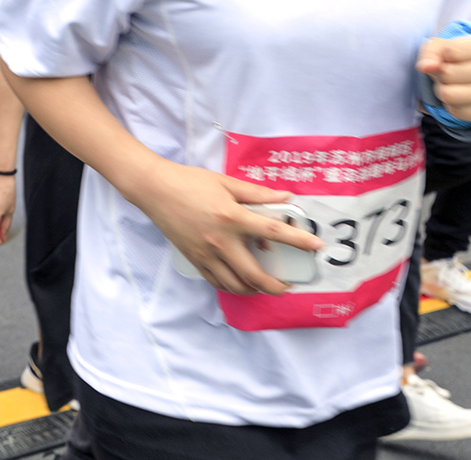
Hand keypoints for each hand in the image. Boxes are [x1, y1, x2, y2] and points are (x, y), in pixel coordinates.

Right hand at [126, 160, 320, 295]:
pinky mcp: (194, 260)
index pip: (273, 232)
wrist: (154, 189)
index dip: (298, 241)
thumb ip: (256, 193)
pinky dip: (232, 286)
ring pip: (235, 285)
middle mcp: (221, 241)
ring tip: (264, 285)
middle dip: (276, 286)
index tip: (316, 247)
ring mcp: (206, 254)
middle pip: (255, 275)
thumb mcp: (225, 182)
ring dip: (254, 290)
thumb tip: (284, 197)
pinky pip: (217, 282)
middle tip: (287, 286)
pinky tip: (239, 282)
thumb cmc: (189, 182)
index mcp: (232, 217)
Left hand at [417, 34, 470, 125]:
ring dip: (444, 91)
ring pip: (449, 95)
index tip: (451, 59)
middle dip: (442, 75)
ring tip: (454, 86)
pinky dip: (452, 106)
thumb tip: (425, 67)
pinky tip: (463, 98)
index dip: (442, 57)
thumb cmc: (463, 58)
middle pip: (448, 74)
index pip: (450, 51)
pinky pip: (456, 112)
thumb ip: (431, 52)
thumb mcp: (445, 47)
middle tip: (451, 75)